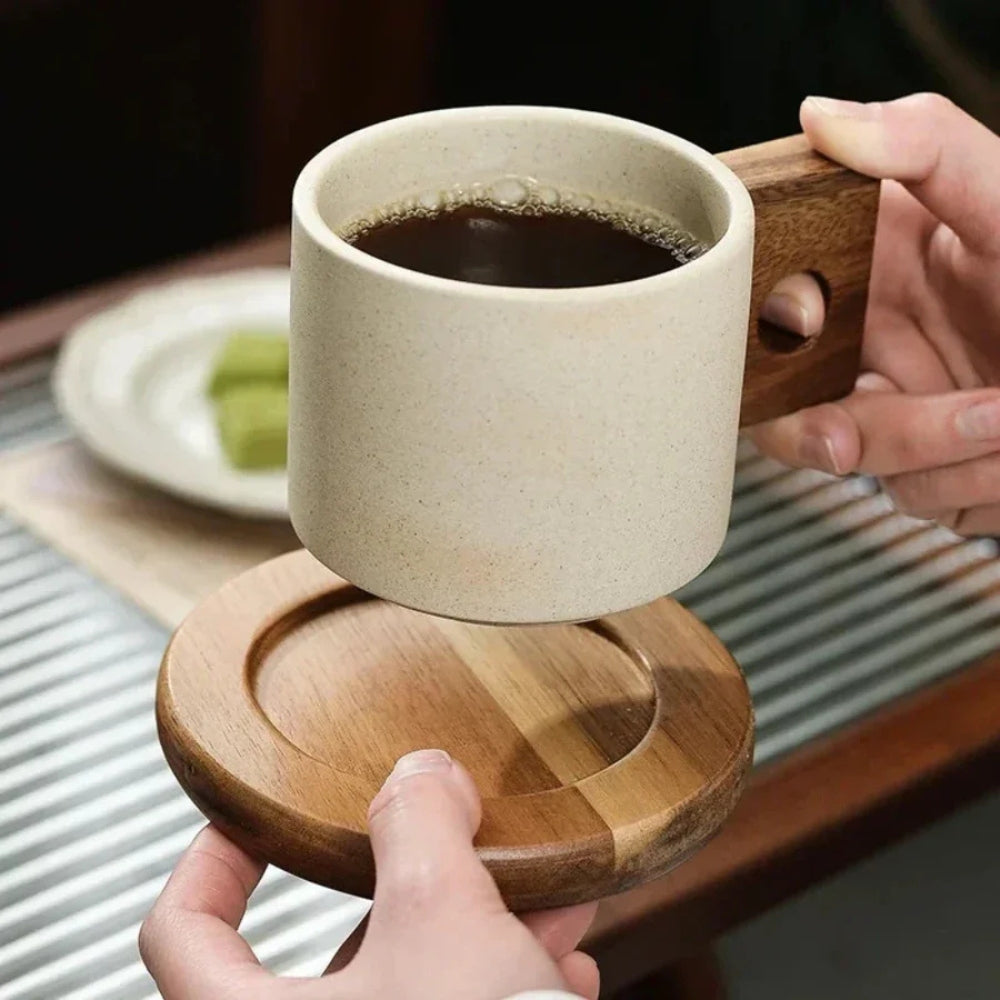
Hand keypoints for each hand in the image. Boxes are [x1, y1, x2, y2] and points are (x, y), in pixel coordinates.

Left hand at [139, 750, 598, 999]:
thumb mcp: (440, 919)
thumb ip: (418, 828)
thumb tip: (419, 777)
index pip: (181, 931)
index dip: (213, 860)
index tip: (253, 822)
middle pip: (335, 950)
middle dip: (411, 884)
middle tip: (441, 842)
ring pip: (412, 988)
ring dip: (476, 933)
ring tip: (532, 901)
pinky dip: (500, 987)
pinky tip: (560, 969)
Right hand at [751, 93, 999, 534]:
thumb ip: (926, 147)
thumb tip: (821, 117)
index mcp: (875, 259)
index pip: (773, 290)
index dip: (763, 324)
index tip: (803, 329)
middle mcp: (873, 333)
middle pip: (784, 393)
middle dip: (816, 429)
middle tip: (848, 438)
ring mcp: (897, 402)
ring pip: (844, 452)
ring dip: (922, 451)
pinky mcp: (927, 462)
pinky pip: (905, 490)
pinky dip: (960, 481)